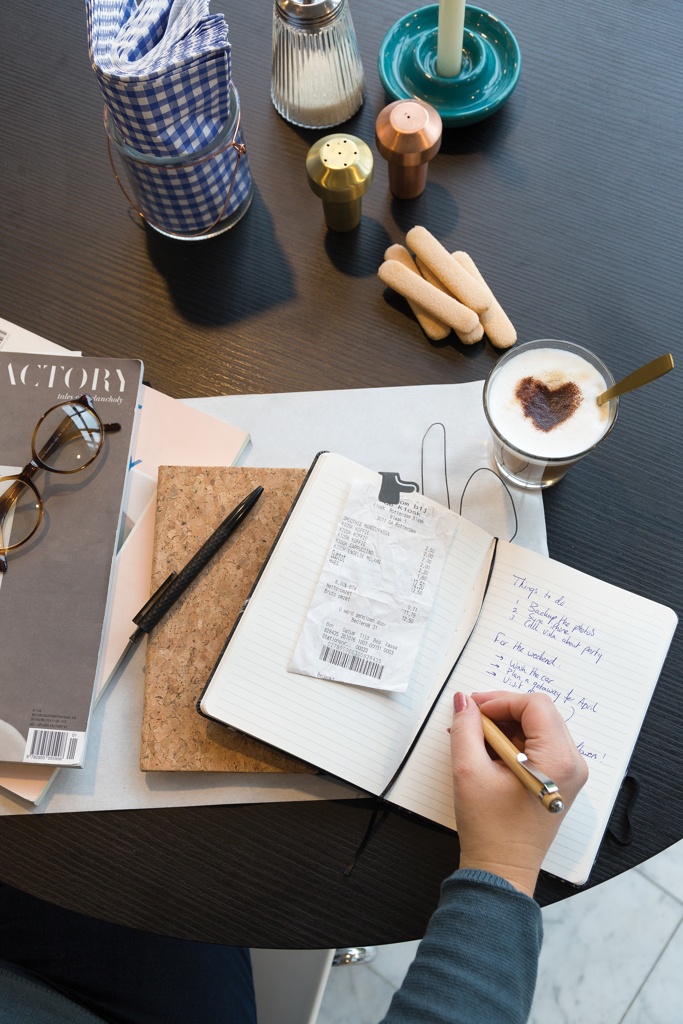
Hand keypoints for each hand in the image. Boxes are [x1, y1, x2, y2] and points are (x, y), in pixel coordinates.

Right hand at [449, 691, 587, 896]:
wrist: (501, 869)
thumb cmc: (489, 828)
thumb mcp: (469, 772)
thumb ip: (466, 729)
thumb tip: (465, 701)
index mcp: (557, 760)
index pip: (534, 706)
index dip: (501, 701)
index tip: (474, 710)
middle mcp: (572, 763)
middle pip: (540, 713)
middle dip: (503, 711)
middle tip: (472, 720)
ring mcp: (569, 772)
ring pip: (539, 727)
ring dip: (507, 726)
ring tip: (477, 740)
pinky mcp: (560, 779)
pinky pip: (540, 744)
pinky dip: (514, 741)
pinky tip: (490, 753)